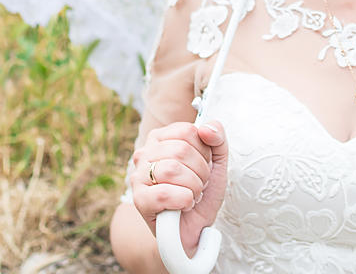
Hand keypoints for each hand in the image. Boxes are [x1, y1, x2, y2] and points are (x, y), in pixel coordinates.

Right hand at [130, 120, 227, 255]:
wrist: (194, 228)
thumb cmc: (201, 191)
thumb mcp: (217, 161)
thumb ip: (217, 137)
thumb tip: (206, 128)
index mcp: (160, 138)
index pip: (188, 131)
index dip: (204, 151)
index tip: (203, 165)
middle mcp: (145, 153)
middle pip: (181, 150)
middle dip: (201, 171)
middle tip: (200, 185)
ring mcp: (138, 176)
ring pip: (172, 169)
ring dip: (194, 187)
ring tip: (193, 195)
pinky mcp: (139, 200)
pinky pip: (165, 193)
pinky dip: (184, 200)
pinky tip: (185, 205)